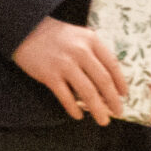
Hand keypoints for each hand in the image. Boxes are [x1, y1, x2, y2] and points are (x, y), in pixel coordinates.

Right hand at [12, 17, 126, 124]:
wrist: (26, 31)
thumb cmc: (56, 36)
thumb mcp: (79, 36)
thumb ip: (94, 52)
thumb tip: (109, 80)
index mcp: (91, 40)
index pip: (112, 64)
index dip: (120, 82)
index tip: (124, 95)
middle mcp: (81, 51)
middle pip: (103, 81)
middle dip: (113, 100)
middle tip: (118, 112)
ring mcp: (65, 64)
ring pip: (88, 92)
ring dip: (98, 109)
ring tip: (103, 120)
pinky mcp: (50, 75)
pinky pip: (66, 97)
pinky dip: (74, 109)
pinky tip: (78, 116)